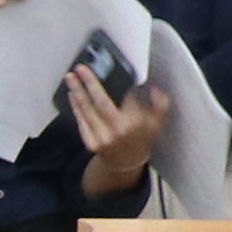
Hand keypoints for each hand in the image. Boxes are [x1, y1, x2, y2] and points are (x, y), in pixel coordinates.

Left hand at [65, 71, 164, 195]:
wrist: (126, 163)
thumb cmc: (141, 139)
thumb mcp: (157, 123)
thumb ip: (161, 105)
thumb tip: (155, 89)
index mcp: (135, 124)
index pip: (126, 98)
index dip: (120, 84)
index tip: (113, 71)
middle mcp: (118, 131)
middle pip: (101, 102)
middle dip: (90, 83)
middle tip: (81, 68)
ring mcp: (102, 137)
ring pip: (87, 110)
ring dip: (77, 91)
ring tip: (71, 77)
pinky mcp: (90, 142)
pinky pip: (81, 121)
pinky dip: (76, 106)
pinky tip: (72, 94)